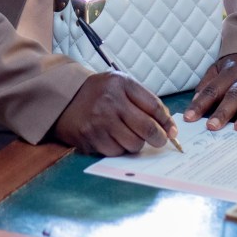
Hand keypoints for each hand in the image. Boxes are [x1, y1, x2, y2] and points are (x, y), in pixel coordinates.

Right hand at [52, 72, 176, 155]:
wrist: (64, 98)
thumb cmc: (99, 93)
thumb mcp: (120, 85)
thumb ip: (143, 101)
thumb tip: (168, 126)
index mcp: (121, 83)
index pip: (154, 106)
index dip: (167, 122)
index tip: (172, 131)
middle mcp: (111, 101)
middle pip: (147, 128)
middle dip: (159, 138)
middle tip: (160, 140)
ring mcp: (100, 121)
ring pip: (133, 144)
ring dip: (136, 144)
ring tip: (128, 135)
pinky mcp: (90, 138)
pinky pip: (116, 152)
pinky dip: (119, 149)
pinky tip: (113, 139)